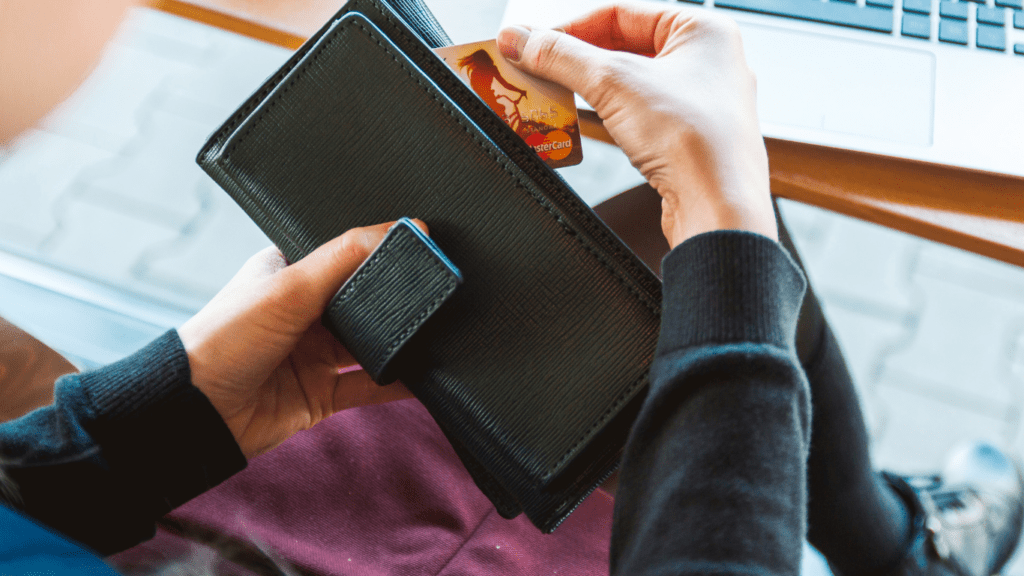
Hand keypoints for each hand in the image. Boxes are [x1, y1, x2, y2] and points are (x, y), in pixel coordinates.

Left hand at [178, 222, 419, 457]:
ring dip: (399, 341)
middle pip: (364, 301)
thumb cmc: (223, 339)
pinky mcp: (321, 394)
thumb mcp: (288, 286)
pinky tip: (425, 376)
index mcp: (290, 273)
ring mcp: (314, 354)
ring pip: (372, 344)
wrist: (196, 411)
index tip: (422, 244)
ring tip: (437, 330)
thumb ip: (345, 257)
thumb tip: (400, 229)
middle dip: (395, 298)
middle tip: (437, 288)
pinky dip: (398, 384)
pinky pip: (370, 387)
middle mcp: (304, 312)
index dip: (380, 250)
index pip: (345, 254)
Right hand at [498, 4, 776, 246]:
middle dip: (577, 60)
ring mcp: (702, 101)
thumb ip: (560, 56)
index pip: (620, 12)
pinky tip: (588, 122)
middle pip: (625, 46)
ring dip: (591, 88)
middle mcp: (708, 61)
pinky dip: (611, 114)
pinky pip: (641, 113)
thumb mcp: (613, 83)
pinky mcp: (690, 137)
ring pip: (633, 82)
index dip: (570, 27)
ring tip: (554, 93)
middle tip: (537, 68)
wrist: (718, 208)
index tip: (532, 41)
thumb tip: (521, 39)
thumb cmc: (696, 141)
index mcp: (703, 30)